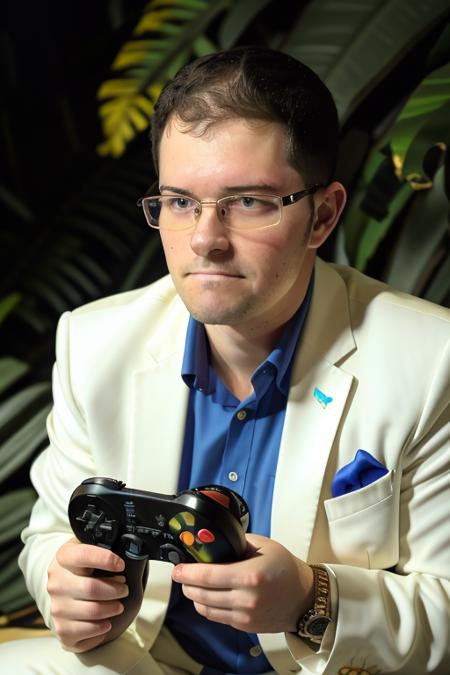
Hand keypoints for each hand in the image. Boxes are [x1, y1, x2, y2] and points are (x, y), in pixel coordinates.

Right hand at [47, 538, 127, 652]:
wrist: (63, 585)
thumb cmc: (82, 566)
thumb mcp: (89, 548)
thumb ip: (104, 547)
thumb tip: (130, 550)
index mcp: (64, 557)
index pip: (83, 555)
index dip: (105, 559)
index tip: (121, 564)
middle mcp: (56, 583)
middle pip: (91, 588)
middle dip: (115, 590)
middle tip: (124, 589)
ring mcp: (57, 607)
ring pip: (91, 612)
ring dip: (111, 609)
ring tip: (118, 606)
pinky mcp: (61, 628)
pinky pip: (84, 632)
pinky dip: (100, 629)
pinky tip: (106, 623)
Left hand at [171, 534, 313, 632]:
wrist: (304, 597)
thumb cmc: (285, 569)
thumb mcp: (264, 546)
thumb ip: (238, 542)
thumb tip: (215, 542)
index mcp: (249, 575)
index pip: (208, 575)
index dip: (187, 572)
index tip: (177, 568)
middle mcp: (246, 598)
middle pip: (202, 594)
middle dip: (186, 584)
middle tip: (181, 575)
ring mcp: (245, 615)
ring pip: (206, 609)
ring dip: (194, 597)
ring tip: (191, 586)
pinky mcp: (245, 625)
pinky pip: (217, 617)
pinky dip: (207, 607)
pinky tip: (206, 597)